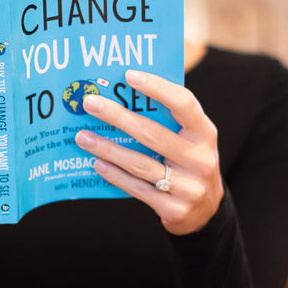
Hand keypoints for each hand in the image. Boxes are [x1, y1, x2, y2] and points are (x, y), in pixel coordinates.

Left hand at [74, 69, 223, 235]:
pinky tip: (96, 163)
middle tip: (91, 103)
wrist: (206, 212)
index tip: (129, 75)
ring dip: (108, 148)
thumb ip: (168, 121)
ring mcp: (189, 187)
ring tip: (82, 137)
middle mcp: (200, 159)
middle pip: (153, 134)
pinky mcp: (174, 209)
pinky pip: (138, 189)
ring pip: (140, 164)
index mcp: (205, 134)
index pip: (184, 103)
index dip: (158, 88)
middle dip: (118, 116)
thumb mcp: (190, 140)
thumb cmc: (188, 163)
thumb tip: (122, 94)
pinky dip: (115, 175)